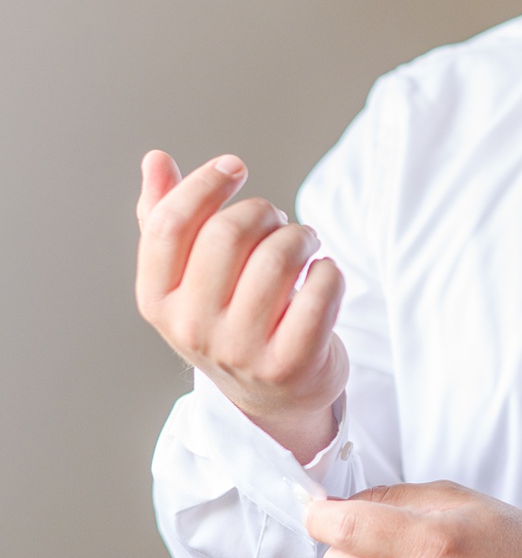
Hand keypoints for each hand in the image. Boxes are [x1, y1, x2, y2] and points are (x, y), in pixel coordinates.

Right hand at [135, 151, 345, 461]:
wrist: (273, 397)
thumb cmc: (230, 320)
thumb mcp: (187, 279)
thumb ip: (166, 219)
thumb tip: (155, 160)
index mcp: (157, 301)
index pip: (169, 226)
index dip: (204, 185)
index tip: (235, 166)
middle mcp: (191, 328)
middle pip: (229, 234)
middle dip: (265, 213)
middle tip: (280, 223)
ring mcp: (240, 349)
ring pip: (279, 257)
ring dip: (302, 237)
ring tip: (305, 247)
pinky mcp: (291, 362)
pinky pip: (322, 290)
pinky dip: (331, 272)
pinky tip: (325, 277)